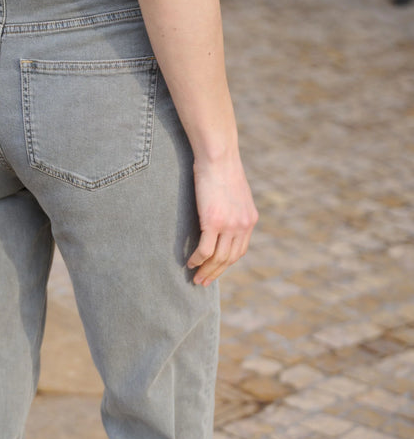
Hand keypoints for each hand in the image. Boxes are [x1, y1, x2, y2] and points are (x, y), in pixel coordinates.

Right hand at [187, 153, 257, 286]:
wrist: (218, 155)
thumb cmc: (221, 169)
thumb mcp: (235, 192)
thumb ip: (232, 209)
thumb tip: (222, 217)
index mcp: (249, 219)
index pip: (239, 250)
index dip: (226, 264)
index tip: (215, 272)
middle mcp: (243, 225)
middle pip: (229, 258)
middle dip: (215, 273)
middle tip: (203, 283)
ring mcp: (229, 225)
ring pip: (218, 258)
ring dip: (206, 271)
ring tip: (195, 278)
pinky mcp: (213, 222)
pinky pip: (205, 249)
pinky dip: (197, 259)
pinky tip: (190, 263)